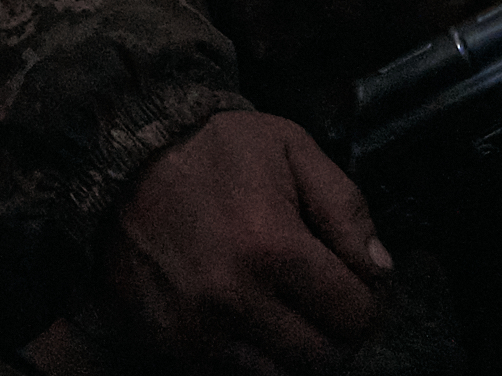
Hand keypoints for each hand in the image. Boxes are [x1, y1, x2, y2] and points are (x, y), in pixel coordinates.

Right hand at [95, 107, 394, 371]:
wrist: (121, 156)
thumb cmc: (212, 149)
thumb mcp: (292, 149)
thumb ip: (346, 208)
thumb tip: (379, 270)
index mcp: (272, 247)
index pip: (354, 315)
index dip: (368, 300)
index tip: (357, 282)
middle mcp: (233, 297)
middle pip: (323, 356)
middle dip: (338, 331)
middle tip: (329, 301)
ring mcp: (197, 328)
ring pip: (281, 374)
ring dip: (296, 350)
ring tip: (291, 310)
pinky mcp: (170, 341)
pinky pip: (232, 373)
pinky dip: (252, 354)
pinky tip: (251, 315)